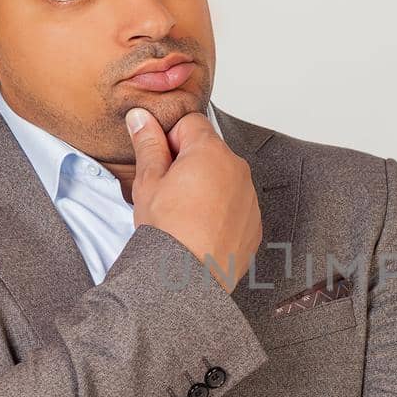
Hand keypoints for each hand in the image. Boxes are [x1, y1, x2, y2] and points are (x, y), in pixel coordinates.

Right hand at [126, 107, 260, 292]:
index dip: (170, 139)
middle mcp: (237, 169)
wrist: (187, 278)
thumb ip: (148, 144)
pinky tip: (200, 230)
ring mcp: (249, 197)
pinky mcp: (254, 223)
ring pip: (223, 179)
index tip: (160, 162)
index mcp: (210, 152)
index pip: (190, 123)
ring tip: (184, 215)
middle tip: (168, 192)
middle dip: (188, 164)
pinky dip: (220, 212)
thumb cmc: (167, 231)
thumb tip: (141, 117)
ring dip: (205, 187)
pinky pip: (236, 205)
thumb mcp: (148, 182)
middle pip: (209, 151)